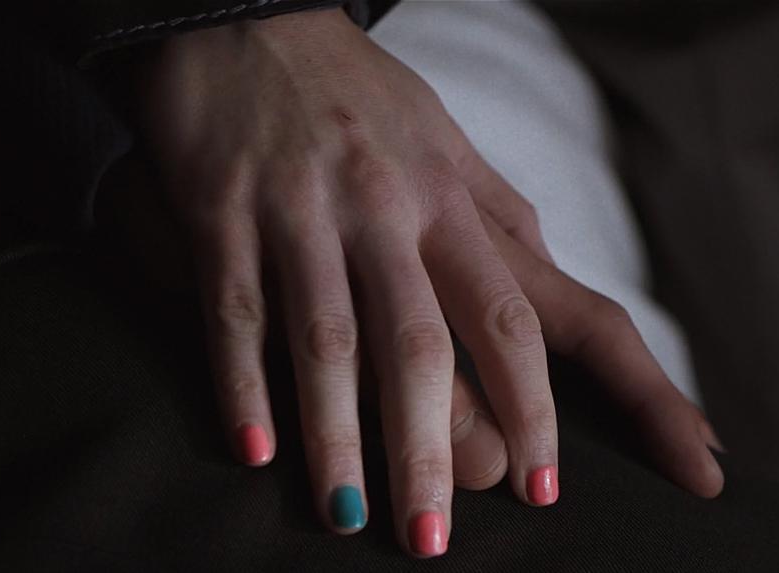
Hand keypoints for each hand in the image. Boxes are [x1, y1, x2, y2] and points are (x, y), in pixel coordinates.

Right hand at [139, 7, 557, 555]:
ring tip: (349, 518)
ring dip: (338, 438)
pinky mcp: (222, 207)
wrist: (248, 13)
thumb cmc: (357, 92)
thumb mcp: (444, 140)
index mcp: (448, 198)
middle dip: (433, 449)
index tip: (546, 486)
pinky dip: (243, 384)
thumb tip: (555, 277)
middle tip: (433, 539)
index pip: (512, 316)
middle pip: (421, 345)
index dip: (534, 406)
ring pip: (327, 340)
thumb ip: (496, 214)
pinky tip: (252, 453)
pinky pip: (235, 309)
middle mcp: (384, 206)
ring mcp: (301, 206)